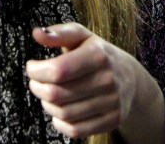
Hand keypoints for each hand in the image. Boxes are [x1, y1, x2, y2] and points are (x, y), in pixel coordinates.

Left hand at [25, 24, 154, 139]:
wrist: (132, 78)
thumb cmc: (99, 55)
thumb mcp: (82, 37)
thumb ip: (59, 33)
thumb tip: (37, 33)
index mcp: (98, 55)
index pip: (58, 70)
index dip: (37, 71)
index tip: (32, 67)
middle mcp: (107, 79)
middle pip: (57, 94)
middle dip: (38, 88)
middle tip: (36, 82)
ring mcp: (112, 102)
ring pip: (64, 113)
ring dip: (48, 105)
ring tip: (49, 95)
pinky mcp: (112, 120)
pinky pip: (76, 130)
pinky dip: (61, 122)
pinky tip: (60, 111)